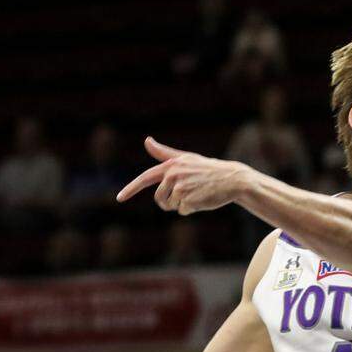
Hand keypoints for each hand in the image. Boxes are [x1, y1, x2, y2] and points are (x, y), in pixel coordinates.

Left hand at [116, 137, 251, 214]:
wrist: (232, 179)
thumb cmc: (208, 169)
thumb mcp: (186, 158)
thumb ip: (164, 152)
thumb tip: (146, 140)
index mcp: (171, 165)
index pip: (145, 178)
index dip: (131, 189)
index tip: (119, 198)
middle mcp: (173, 175)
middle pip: (159, 198)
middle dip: (170, 202)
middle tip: (188, 194)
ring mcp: (181, 187)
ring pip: (171, 206)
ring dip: (182, 205)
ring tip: (198, 194)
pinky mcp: (189, 199)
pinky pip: (183, 211)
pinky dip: (192, 209)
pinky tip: (203, 199)